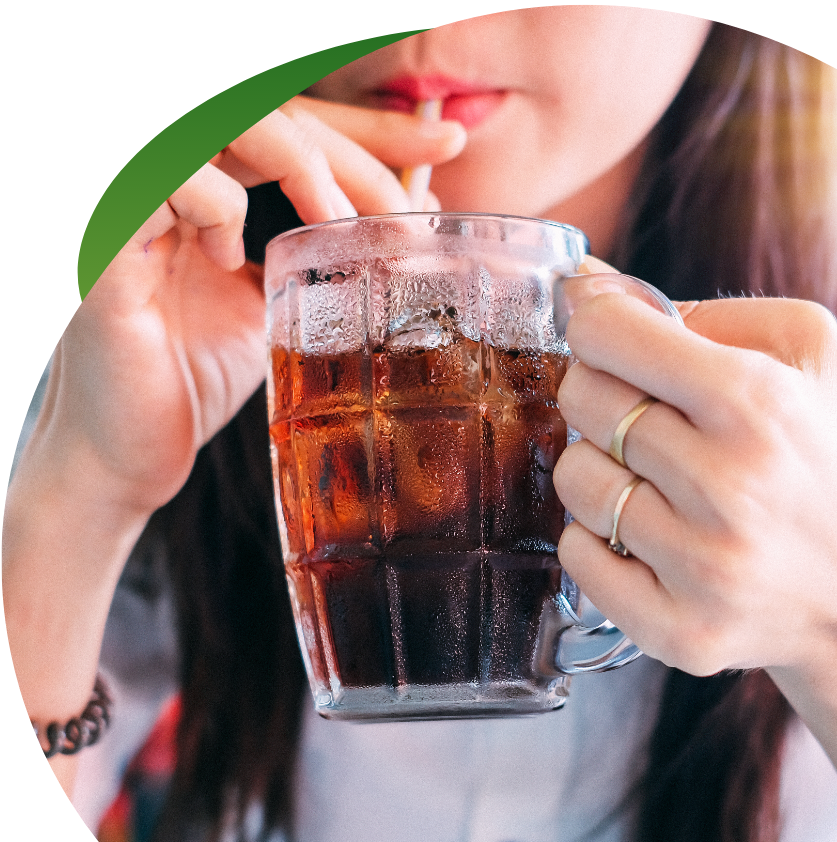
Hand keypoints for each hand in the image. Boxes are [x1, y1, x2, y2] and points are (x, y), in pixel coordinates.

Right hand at [48, 96, 466, 515]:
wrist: (128, 455)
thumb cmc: (193, 381)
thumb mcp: (277, 308)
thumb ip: (321, 257)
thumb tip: (406, 218)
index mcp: (206, 187)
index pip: (292, 124)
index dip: (368, 128)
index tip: (445, 143)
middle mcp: (167, 181)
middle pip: (268, 110)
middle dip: (355, 148)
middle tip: (408, 206)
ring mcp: (133, 205)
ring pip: (222, 123)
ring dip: (299, 162)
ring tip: (335, 224)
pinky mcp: (108, 244)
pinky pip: (168, 181)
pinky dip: (216, 207)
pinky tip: (226, 258)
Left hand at [553, 276, 836, 841]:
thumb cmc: (831, 460)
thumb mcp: (808, 352)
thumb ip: (702, 311)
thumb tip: (588, 287)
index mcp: (757, 401)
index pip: (606, 334)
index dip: (595, 327)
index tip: (610, 340)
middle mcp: (727, 485)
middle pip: (583, 400)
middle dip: (600, 394)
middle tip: (644, 416)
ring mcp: (701, 566)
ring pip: (574, 478)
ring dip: (599, 469)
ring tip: (654, 481)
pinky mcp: (679, 629)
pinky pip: (576, 556)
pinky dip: (596, 539)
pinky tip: (646, 536)